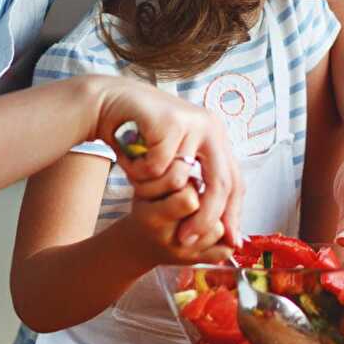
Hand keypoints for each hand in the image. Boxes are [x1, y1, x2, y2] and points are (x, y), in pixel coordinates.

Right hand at [87, 76, 245, 249]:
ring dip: (157, 193)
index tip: (230, 242)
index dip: (232, 213)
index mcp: (216, 136)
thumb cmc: (139, 136)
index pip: (235, 181)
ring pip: (182, 180)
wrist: (108, 101)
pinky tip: (131, 167)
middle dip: (205, 218)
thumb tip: (219, 229)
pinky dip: (141, 174)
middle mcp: (211, 127)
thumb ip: (192, 182)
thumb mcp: (172, 159)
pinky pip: (158, 168)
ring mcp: (193, 122)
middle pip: (221, 184)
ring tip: (144, 194)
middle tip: (187, 242)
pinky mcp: (171, 121)